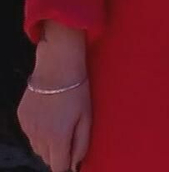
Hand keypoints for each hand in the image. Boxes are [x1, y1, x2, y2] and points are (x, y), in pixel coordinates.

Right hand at [19, 25, 90, 171]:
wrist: (56, 68)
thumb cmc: (77, 92)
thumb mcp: (87, 117)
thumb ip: (81, 143)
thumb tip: (75, 163)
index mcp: (58, 137)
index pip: (58, 167)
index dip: (66, 167)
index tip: (72, 163)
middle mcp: (39, 136)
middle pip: (47, 159)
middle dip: (58, 155)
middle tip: (69, 139)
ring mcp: (28, 127)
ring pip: (37, 148)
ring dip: (48, 145)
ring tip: (60, 126)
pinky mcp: (21, 118)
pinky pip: (30, 134)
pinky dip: (39, 133)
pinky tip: (49, 118)